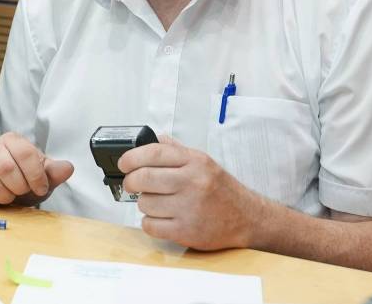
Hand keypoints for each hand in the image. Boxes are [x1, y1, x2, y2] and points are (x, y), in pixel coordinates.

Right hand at [0, 132, 73, 208]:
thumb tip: (68, 168)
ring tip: (9, 196)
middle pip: (7, 169)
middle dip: (20, 188)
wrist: (0, 185)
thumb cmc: (22, 178)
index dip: (36, 175)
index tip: (41, 188)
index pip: (25, 153)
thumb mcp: (41, 175)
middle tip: (22, 192)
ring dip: (5, 198)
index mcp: (12, 140)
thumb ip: (54, 172)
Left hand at [119, 136, 262, 249]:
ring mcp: (189, 208)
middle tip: (132, 183)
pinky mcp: (186, 231)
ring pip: (145, 203)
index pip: (154, 153)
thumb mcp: (204, 162)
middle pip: (143, 178)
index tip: (123, 163)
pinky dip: (150, 223)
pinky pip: (150, 225)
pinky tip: (161, 218)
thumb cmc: (222, 190)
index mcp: (195, 162)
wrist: (248, 218)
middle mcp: (192, 182)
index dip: (131, 157)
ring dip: (145, 203)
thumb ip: (177, 150)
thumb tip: (155, 138)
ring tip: (158, 202)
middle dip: (130, 181)